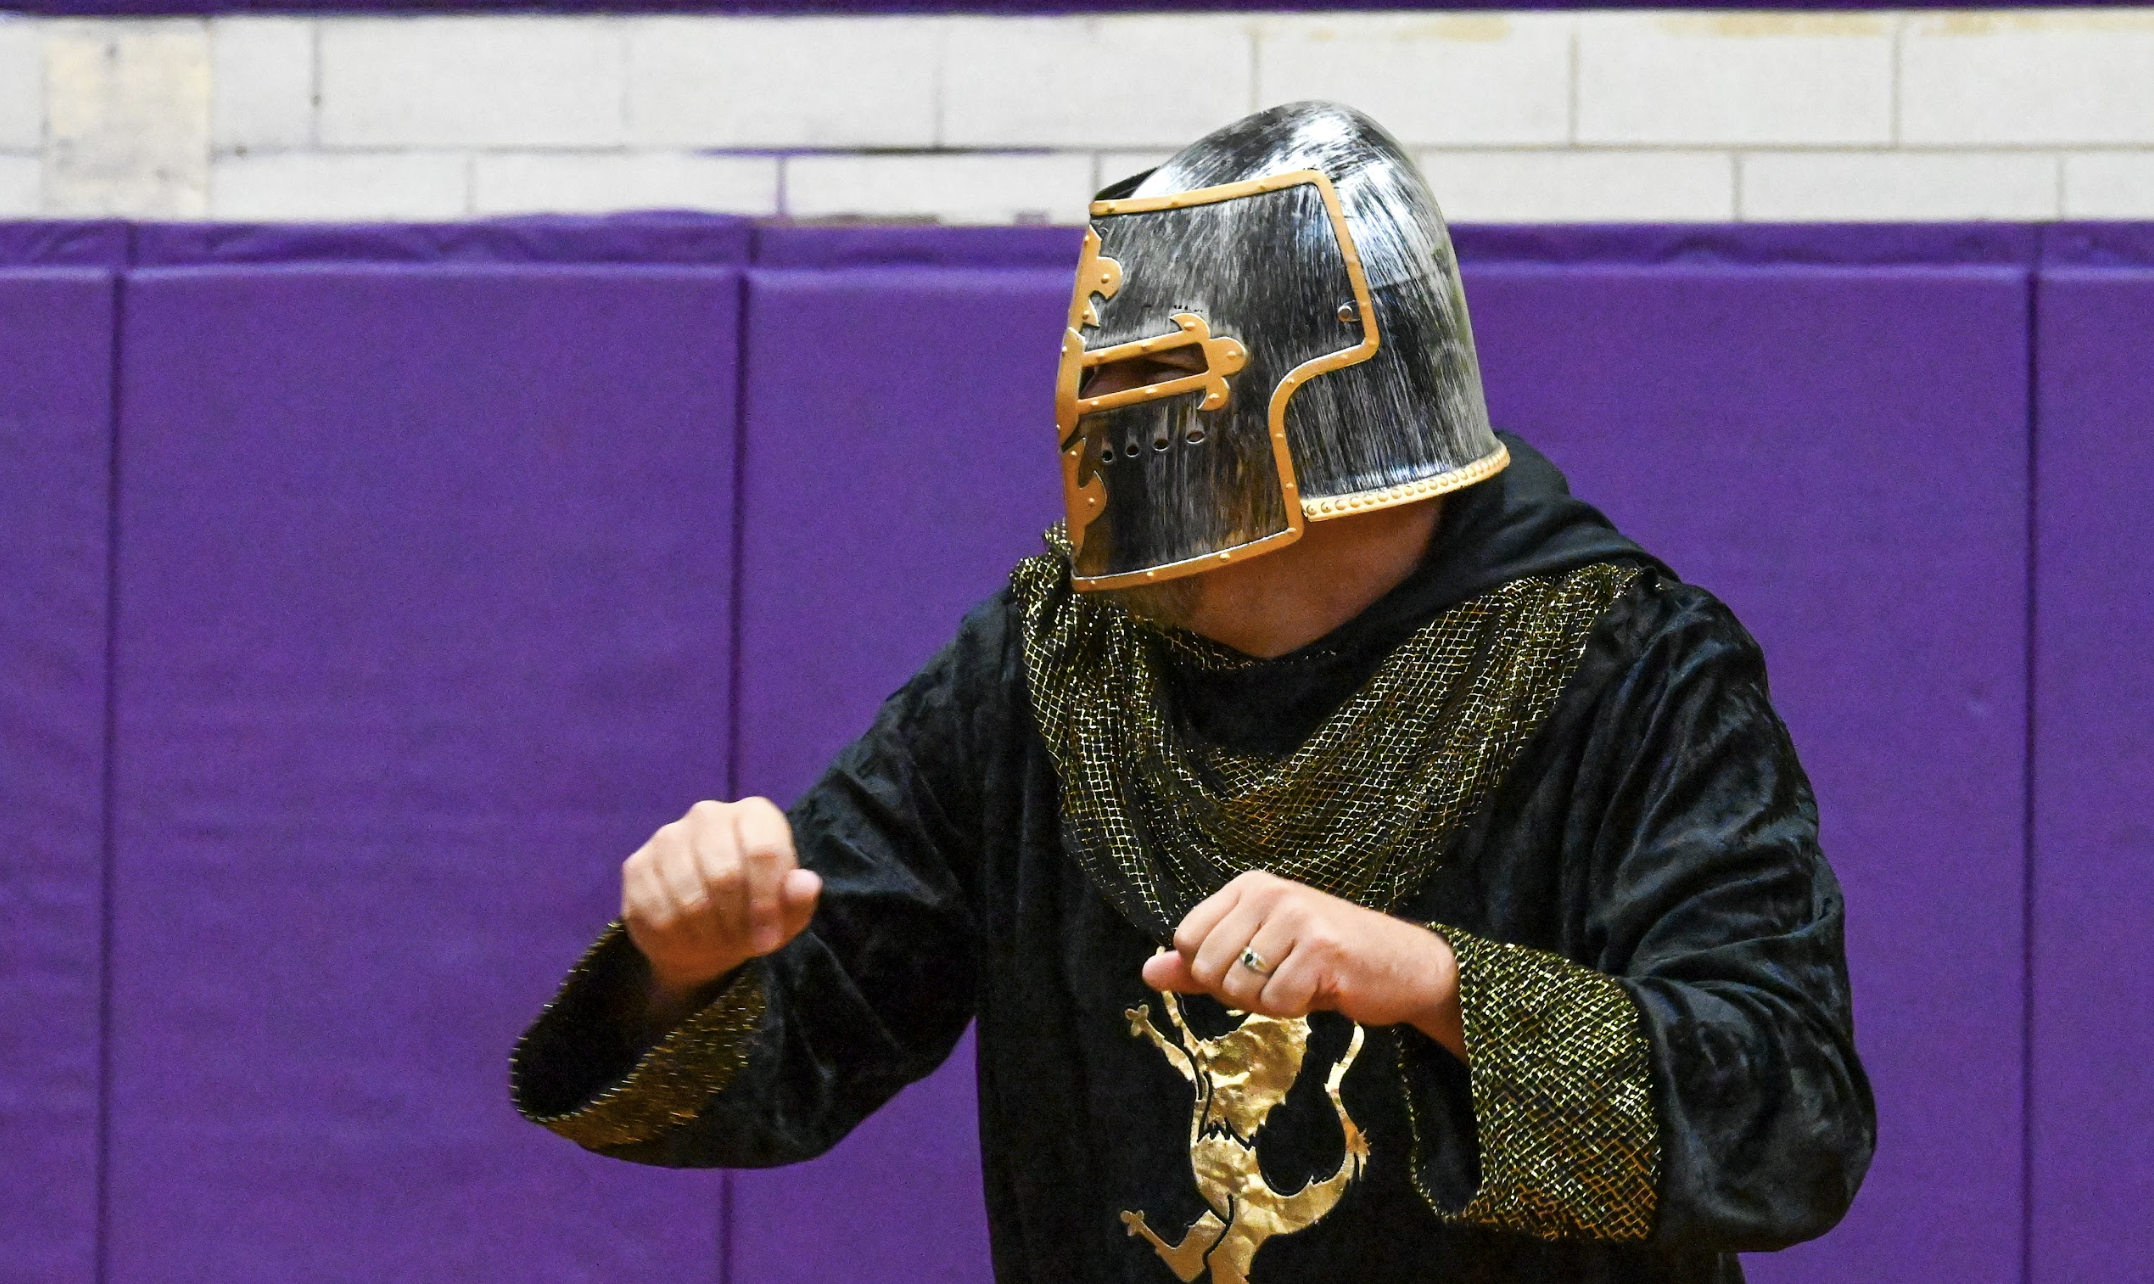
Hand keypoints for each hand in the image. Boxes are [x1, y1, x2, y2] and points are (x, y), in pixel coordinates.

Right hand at [622, 798, 821, 1012]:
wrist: (703, 933)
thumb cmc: (755, 914)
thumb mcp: (786, 915)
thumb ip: (799, 899)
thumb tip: (806, 884)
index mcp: (754, 814)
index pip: (763, 851)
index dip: (766, 904)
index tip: (768, 942)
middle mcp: (708, 814)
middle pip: (724, 874)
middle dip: (736, 921)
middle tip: (740, 944)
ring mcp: (667, 837)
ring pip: (689, 896)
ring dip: (706, 933)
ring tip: (716, 941)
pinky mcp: (637, 865)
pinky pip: (656, 910)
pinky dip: (675, 937)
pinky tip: (686, 939)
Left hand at [1142, 870, 1466, 1060]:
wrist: (1402, 966)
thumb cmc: (1323, 961)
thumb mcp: (1256, 954)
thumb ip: (1199, 964)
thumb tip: (1147, 973)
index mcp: (1247, 885)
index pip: (1187, 939)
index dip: (1212, 970)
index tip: (1253, 964)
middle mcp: (1269, 891)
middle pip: (1210, 968)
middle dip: (1241, 991)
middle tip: (1282, 977)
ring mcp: (1296, 916)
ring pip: (1241, 989)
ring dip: (1270, 1001)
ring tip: (1303, 981)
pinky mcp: (1321, 947)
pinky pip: (1277, 1002)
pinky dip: (1295, 1008)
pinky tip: (1322, 988)